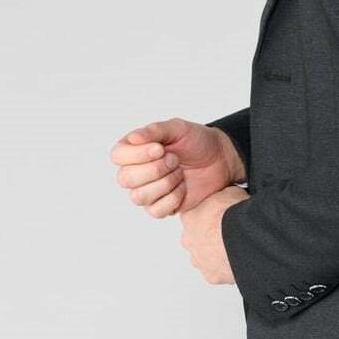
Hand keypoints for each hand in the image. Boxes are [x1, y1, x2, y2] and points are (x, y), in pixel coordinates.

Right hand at [111, 117, 245, 216]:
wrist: (221, 159)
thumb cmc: (197, 141)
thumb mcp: (178, 128)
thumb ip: (154, 131)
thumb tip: (133, 138)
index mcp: (135, 150)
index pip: (118, 156)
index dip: (137, 155)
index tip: (160, 149)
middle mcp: (136, 172)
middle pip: (125, 179)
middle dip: (155, 169)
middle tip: (175, 160)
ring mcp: (147, 191)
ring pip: (138, 197)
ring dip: (165, 182)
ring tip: (180, 172)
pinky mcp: (160, 207)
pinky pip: (156, 210)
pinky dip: (173, 198)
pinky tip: (183, 187)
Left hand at [179, 186, 249, 284]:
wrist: (244, 236)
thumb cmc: (235, 213)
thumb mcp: (229, 190)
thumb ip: (222, 194)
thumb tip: (227, 192)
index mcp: (189, 218)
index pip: (192, 215)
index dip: (207, 213)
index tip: (219, 213)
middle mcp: (189, 240)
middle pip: (196, 237)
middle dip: (209, 235)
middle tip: (228, 230)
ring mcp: (199, 260)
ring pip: (204, 257)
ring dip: (215, 252)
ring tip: (235, 246)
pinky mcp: (211, 276)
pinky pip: (216, 272)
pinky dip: (225, 267)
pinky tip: (238, 258)